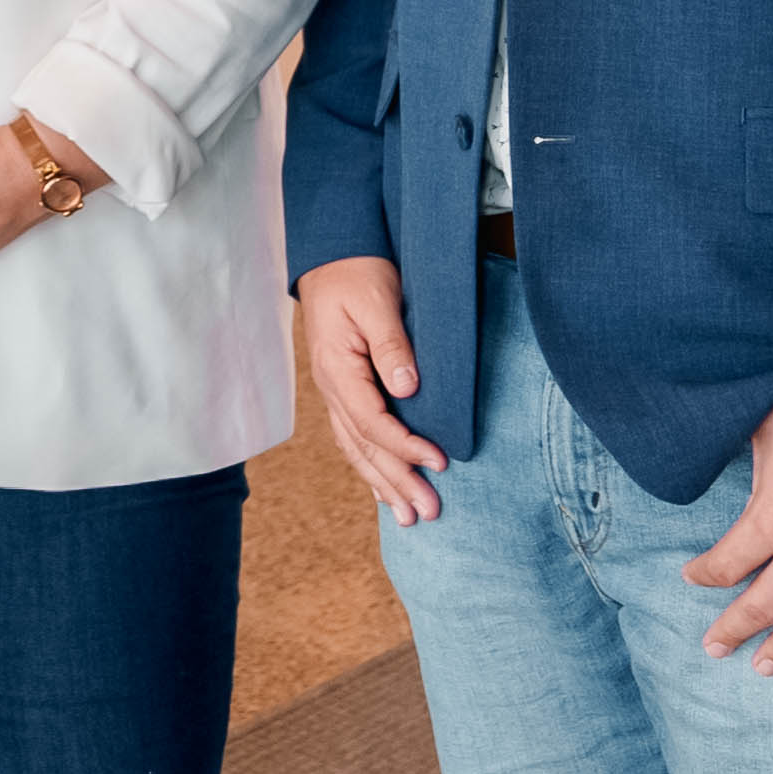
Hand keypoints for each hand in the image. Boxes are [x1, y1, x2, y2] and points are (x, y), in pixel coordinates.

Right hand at [299, 256, 447, 525]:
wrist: (333, 255)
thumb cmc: (357, 273)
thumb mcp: (377, 301)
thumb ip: (392, 345)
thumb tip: (408, 387)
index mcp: (337, 369)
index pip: (373, 422)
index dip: (406, 447)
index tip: (441, 463)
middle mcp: (331, 387)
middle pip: (364, 446)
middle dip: (397, 482)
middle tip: (429, 513)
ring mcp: (333, 391)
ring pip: (356, 449)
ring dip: (383, 484)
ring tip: (409, 518)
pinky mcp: (343, 389)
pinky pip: (353, 438)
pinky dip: (369, 466)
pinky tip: (382, 490)